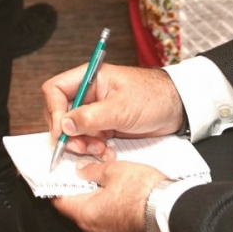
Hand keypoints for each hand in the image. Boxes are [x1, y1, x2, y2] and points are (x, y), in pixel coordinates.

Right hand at [42, 64, 182, 156]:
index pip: (55, 90)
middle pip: (61, 113)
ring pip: (74, 130)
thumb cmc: (154, 97)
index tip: (62, 131)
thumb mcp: (121, 108)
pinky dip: (94, 150)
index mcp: (89, 78)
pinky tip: (108, 153)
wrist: (178, 109)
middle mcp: (89, 94)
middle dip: (69, 133)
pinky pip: (89, 140)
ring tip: (100, 150)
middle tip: (81, 147)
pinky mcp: (105, 126)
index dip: (54, 111)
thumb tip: (64, 125)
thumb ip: (91, 117)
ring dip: (83, 144)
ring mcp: (96, 111)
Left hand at [51, 161, 166, 231]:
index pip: (60, 202)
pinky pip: (110, 228)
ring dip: (98, 204)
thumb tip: (81, 170)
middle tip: (89, 176)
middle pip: (77, 211)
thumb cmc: (144, 193)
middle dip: (82, 194)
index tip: (62, 177)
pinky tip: (124, 200)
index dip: (60, 187)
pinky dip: (112, 214)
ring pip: (95, 220)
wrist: (173, 215)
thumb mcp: (115, 170)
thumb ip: (92, 171)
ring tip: (111, 186)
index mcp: (85, 215)